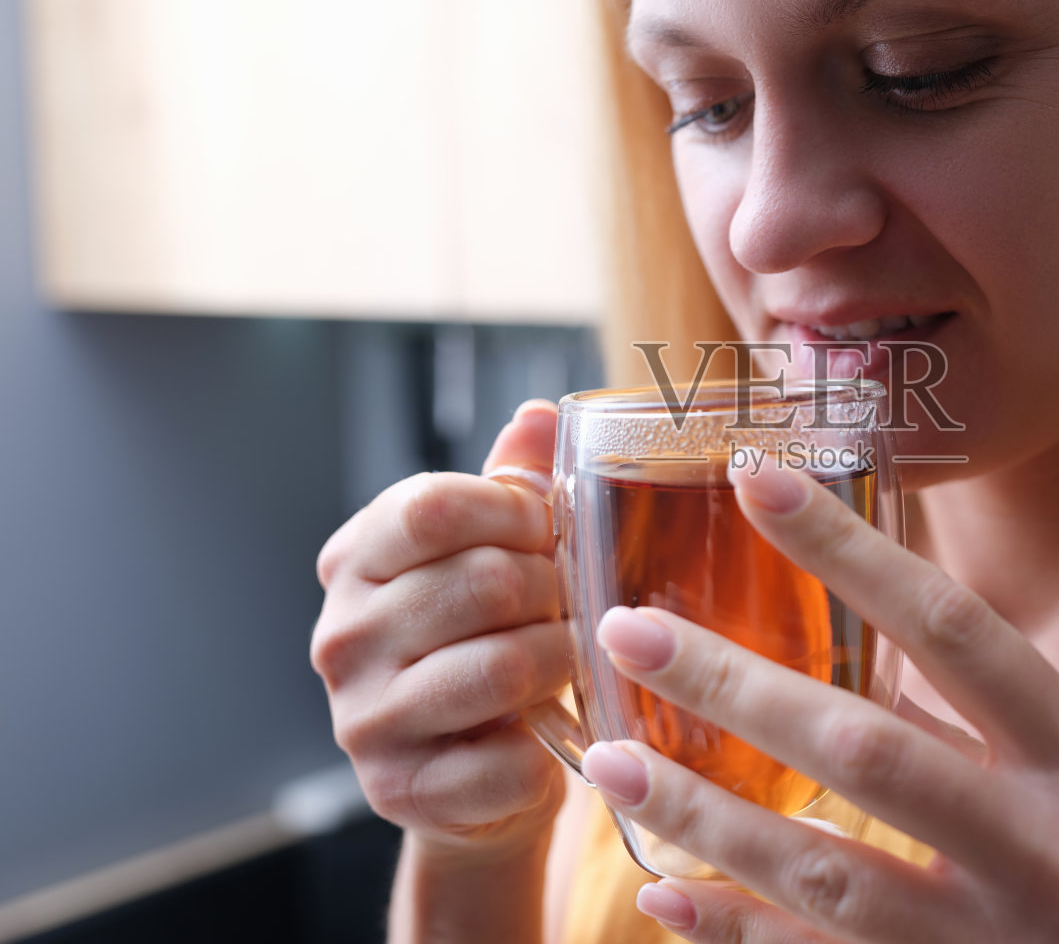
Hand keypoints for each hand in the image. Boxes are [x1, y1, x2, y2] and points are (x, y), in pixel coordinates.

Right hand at [312, 400, 568, 859]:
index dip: (518, 513)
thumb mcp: (492, 554)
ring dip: (559, 662)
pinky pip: (506, 758)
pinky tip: (544, 735)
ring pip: (502, 668)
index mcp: (356, 559)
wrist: (470, 777)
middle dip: (553, 592)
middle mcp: (341, 637)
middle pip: (483, 584)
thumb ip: (513, 486)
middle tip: (568, 608)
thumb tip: (541, 417)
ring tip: (566, 661)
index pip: (435, 506)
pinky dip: (547, 747)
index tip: (548, 534)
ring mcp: (363, 719)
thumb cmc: (486, 643)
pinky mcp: (400, 791)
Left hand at [579, 459, 1058, 942]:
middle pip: (868, 749)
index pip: (954, 629)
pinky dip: (734, 931)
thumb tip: (873, 643)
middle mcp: (1042, 846)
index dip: (848, 550)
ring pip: (824, 873)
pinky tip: (663, 894)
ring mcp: (992, 942)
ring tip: (609, 764)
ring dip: (705, 816)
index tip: (753, 479)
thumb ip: (998, 719)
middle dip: (735, 688)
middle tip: (625, 631)